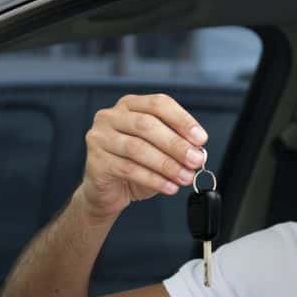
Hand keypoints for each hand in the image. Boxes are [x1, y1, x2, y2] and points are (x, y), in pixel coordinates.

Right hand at [79, 93, 208, 220]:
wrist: (107, 192)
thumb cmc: (134, 166)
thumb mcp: (159, 150)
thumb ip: (176, 145)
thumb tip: (197, 150)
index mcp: (130, 105)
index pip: (158, 104)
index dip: (182, 120)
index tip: (201, 138)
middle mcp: (111, 116)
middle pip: (147, 125)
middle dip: (176, 144)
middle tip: (196, 160)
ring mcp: (100, 137)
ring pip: (137, 148)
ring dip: (167, 164)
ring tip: (185, 177)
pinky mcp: (95, 160)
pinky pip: (128, 169)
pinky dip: (153, 179)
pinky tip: (169, 186)